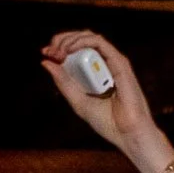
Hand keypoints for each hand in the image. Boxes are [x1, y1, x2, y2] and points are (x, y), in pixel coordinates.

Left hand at [41, 31, 160, 157]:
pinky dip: (82, 42)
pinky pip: (99, 43)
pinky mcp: (119, 63)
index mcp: (96, 73)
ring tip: (59, 52)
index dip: (59, 46)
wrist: (128, 135)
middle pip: (81, 39)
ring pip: (89, 37)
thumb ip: (63, 83)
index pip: (76, 49)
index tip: (46, 53)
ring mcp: (113, 63)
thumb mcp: (78, 101)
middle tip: (50, 51)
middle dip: (61, 40)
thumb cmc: (108, 122)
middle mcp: (105, 64)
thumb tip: (46, 62)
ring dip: (69, 40)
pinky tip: (69, 50)